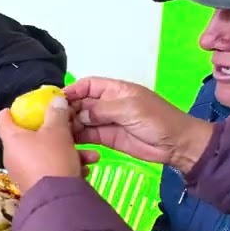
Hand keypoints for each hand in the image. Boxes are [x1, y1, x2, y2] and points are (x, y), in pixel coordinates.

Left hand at [0, 94, 94, 193]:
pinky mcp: (35, 185)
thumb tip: (56, 100)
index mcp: (12, 139)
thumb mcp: (58, 131)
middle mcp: (13, 155)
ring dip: (68, 152)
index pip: (3, 120)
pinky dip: (66, 166)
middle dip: (53, 132)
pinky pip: (50, 169)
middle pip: (29, 137)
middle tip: (67, 128)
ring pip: (45, 154)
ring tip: (89, 154)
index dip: (10, 112)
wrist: (57, 198)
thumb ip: (57, 114)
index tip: (20, 107)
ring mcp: (23, 172)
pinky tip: (85, 169)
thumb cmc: (52, 158)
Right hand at [66, 77, 213, 172]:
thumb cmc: (158, 120)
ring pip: (81, 120)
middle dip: (67, 110)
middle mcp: (108, 104)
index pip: (88, 85)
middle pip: (81, 103)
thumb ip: (102, 110)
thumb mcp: (130, 108)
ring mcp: (107, 122)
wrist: (177, 145)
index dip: (72, 90)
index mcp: (115, 90)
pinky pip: (87, 135)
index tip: (55, 99)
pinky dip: (77, 138)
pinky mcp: (107, 138)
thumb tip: (79, 114)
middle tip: (52, 120)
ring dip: (70, 125)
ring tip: (57, 132)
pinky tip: (66, 142)